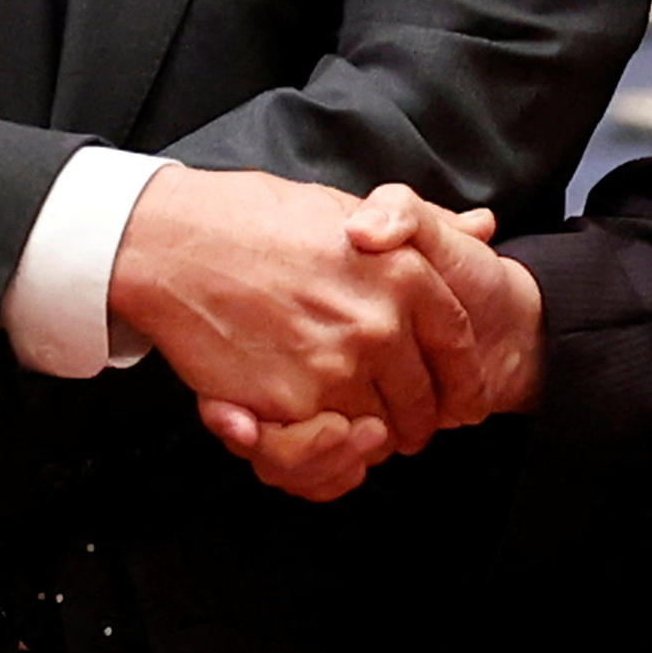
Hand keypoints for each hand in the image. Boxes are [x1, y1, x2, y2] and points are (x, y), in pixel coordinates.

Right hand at [111, 166, 450, 440]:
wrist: (172, 243)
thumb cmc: (248, 218)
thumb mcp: (344, 205)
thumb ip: (418, 223)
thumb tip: (480, 226)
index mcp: (403, 274)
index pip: (457, 347)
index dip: (462, 381)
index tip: (460, 398)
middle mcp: (378, 324)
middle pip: (421, 401)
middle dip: (416, 420)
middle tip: (399, 424)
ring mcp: (334, 368)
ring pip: (375, 431)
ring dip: (365, 437)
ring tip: (349, 428)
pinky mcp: (289, 403)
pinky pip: (325, 446)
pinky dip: (319, 447)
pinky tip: (309, 427)